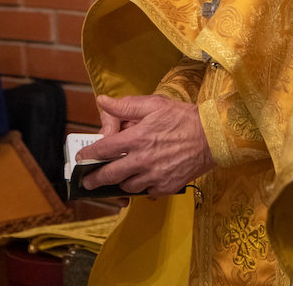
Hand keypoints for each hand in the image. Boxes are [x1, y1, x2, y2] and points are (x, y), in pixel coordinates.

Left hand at [75, 94, 215, 195]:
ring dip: (119, 182)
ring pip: (127, 186)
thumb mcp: (153, 104)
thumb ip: (125, 106)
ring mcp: (154, 176)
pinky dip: (140, 187)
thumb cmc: (181, 117)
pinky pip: (146, 191)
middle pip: (111, 175)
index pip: (105, 149)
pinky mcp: (166, 186)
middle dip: (94, 180)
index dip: (89, 155)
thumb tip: (102, 101)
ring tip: (116, 178)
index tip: (81, 158)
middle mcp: (142, 160)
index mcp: (137, 138)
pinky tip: (140, 180)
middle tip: (87, 181)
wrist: (211, 137)